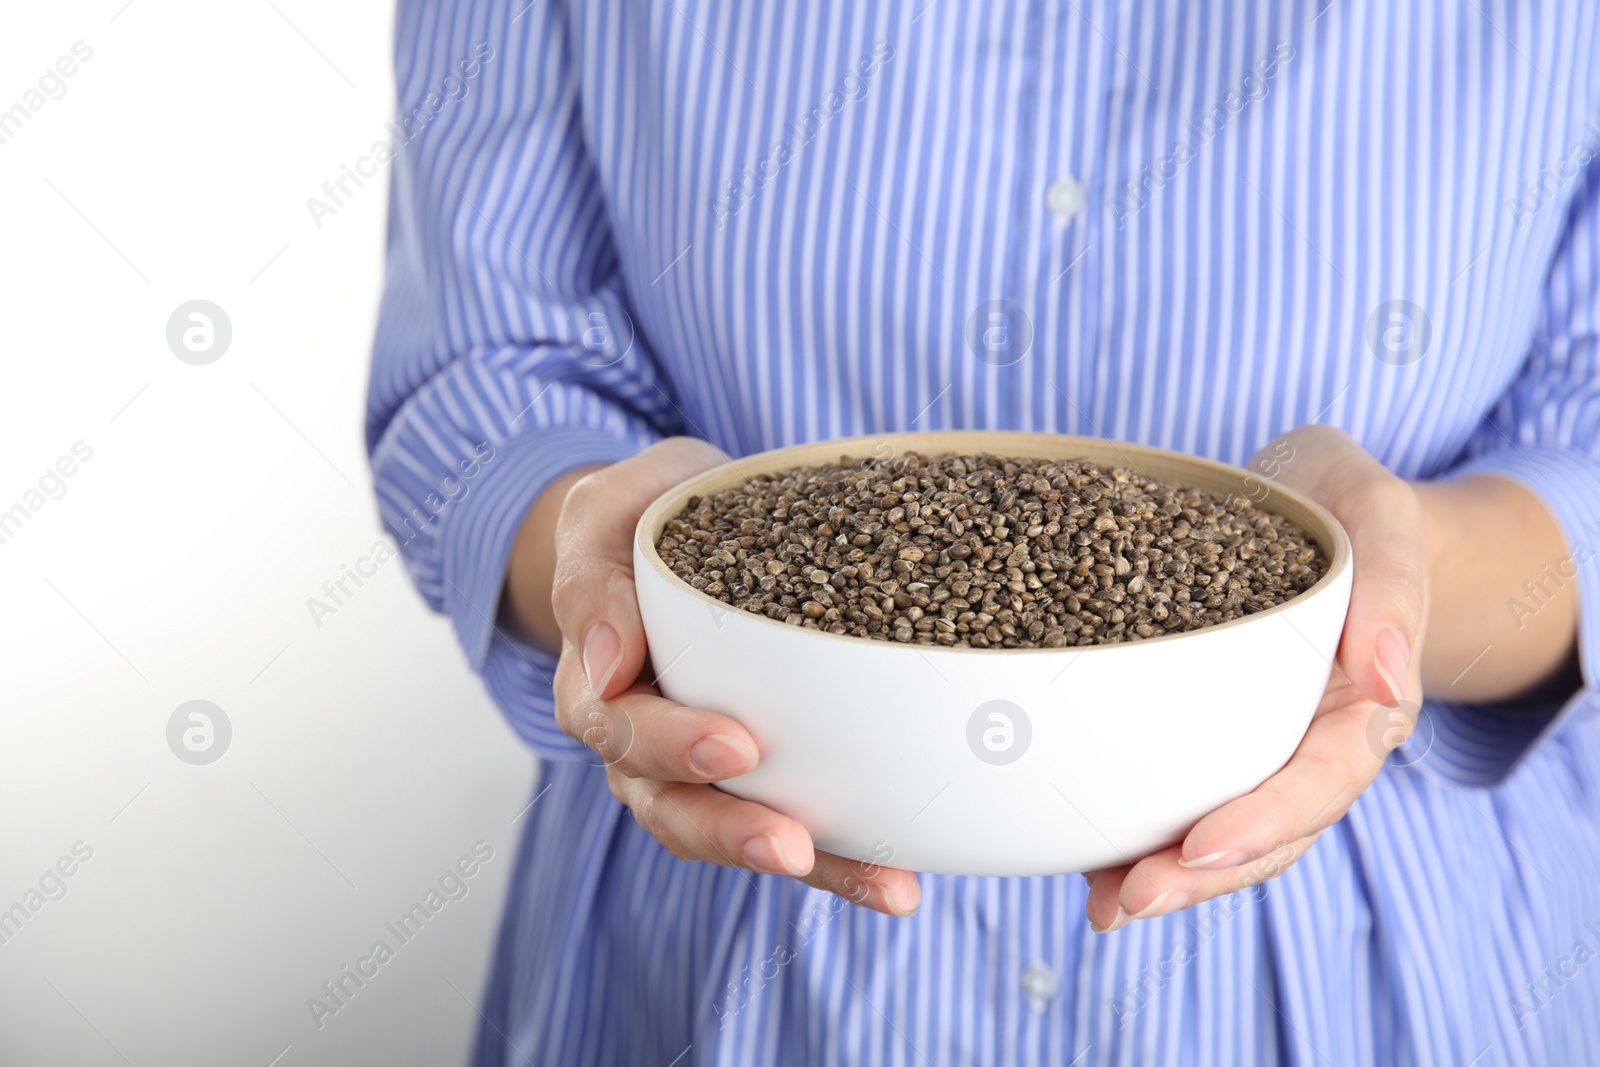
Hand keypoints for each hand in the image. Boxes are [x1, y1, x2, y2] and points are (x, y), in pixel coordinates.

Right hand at [517, 437, 921, 916]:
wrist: (675, 524)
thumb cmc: (639, 516)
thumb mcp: (603, 515)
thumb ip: (594, 580)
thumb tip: (606, 662)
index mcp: (599, 685)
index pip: (623, 730)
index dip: (674, 747)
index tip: (737, 746)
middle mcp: (645, 744)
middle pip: (676, 808)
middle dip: (736, 832)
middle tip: (794, 846)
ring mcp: (705, 766)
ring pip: (743, 832)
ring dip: (813, 866)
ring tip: (885, 886)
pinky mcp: (765, 773)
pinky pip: (800, 823)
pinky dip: (850, 857)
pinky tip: (905, 877)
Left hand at [1083, 425, 1428, 931]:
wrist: (1305, 495)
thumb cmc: (1345, 501)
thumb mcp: (1380, 514)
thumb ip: (1395, 587)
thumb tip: (1386, 678)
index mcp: (1360, 706)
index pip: (1321, 780)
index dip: (1267, 821)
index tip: (1202, 846)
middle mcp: (1305, 740)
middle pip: (1265, 831)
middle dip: (1201, 875)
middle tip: (1128, 900)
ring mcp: (1252, 743)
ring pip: (1215, 826)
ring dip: (1161, 871)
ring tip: (1099, 903)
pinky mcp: (1199, 729)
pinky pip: (1172, 788)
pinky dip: (1132, 826)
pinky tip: (1079, 854)